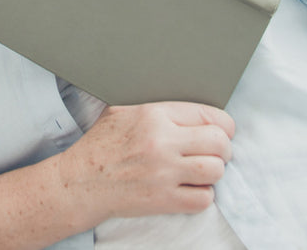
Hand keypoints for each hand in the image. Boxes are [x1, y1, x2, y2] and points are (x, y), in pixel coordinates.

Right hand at [58, 102, 233, 221]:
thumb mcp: (123, 110)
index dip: (223, 124)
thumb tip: (186, 106)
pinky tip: (192, 188)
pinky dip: (203, 195)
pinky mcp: (164, 200)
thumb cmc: (102, 144)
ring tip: (204, 170)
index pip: (208, 114)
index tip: (223, 131)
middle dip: (224, 148)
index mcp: (154, 114)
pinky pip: (203, 199)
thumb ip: (156, 106)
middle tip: (217, 152)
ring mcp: (164, 173)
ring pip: (215, 170)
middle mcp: (163, 142)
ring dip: (214, 172)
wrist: (82, 181)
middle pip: (219, 143)